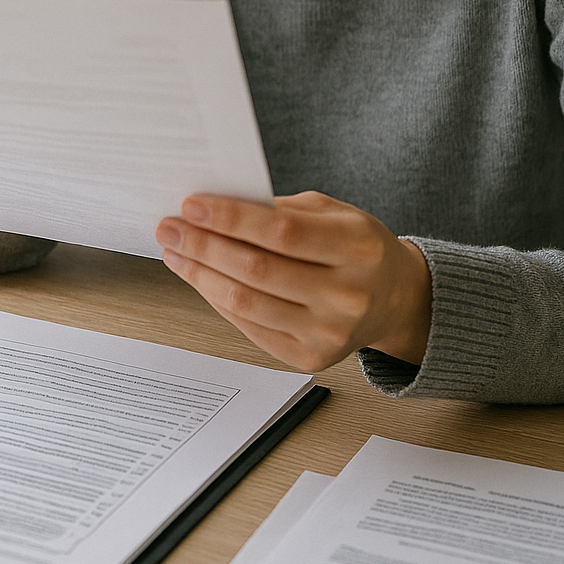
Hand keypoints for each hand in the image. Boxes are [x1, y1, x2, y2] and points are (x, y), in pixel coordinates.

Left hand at [155, 191, 431, 371]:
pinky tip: (200, 276)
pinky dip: (217, 299)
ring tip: (176, 251)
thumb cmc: (357, 247)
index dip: (232, 219)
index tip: (192, 205)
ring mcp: (328, 333)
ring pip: (246, 302)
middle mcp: (347, 296)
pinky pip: (249, 326)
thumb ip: (282, 210)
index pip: (283, 232)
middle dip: (204, 245)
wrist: (393, 299)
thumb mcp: (334, 213)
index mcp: (358, 249)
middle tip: (170, 227)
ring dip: (201, 274)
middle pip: (258, 270)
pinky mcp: (309, 358)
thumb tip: (216, 208)